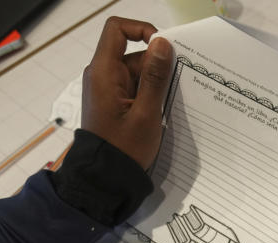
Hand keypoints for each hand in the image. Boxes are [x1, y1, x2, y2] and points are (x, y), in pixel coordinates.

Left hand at [82, 17, 173, 168]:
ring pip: (136, 71)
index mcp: (103, 72)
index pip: (117, 29)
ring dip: (155, 82)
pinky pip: (134, 86)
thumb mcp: (146, 113)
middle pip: (132, 52)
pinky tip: (160, 110)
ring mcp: (107, 88)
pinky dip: (149, 93)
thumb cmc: (124, 148)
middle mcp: (102, 75)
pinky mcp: (114, 101)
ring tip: (168, 104)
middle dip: (156, 65)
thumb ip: (155, 77)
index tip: (163, 48)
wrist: (105, 178)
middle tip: (175, 86)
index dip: (141, 29)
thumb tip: (162, 44)